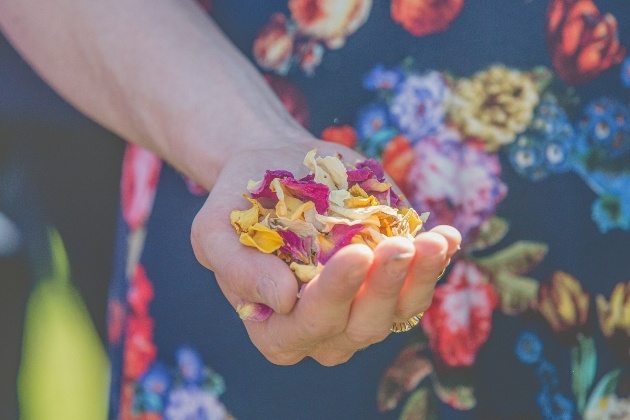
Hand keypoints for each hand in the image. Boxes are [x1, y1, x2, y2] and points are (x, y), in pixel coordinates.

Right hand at [191, 139, 460, 365]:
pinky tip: (446, 237)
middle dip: (382, 288)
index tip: (353, 255)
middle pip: (360, 327)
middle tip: (397, 245)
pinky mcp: (388, 278)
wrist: (271, 167)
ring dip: (419, 280)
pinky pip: (417, 284)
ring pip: (398, 312)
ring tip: (433, 242)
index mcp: (276, 328)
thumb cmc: (238, 202)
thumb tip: (283, 300)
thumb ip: (237, 270)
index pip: (307, 328)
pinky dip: (435, 264)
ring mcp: (360, 304)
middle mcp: (323, 326)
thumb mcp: (213, 232)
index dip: (332, 298)